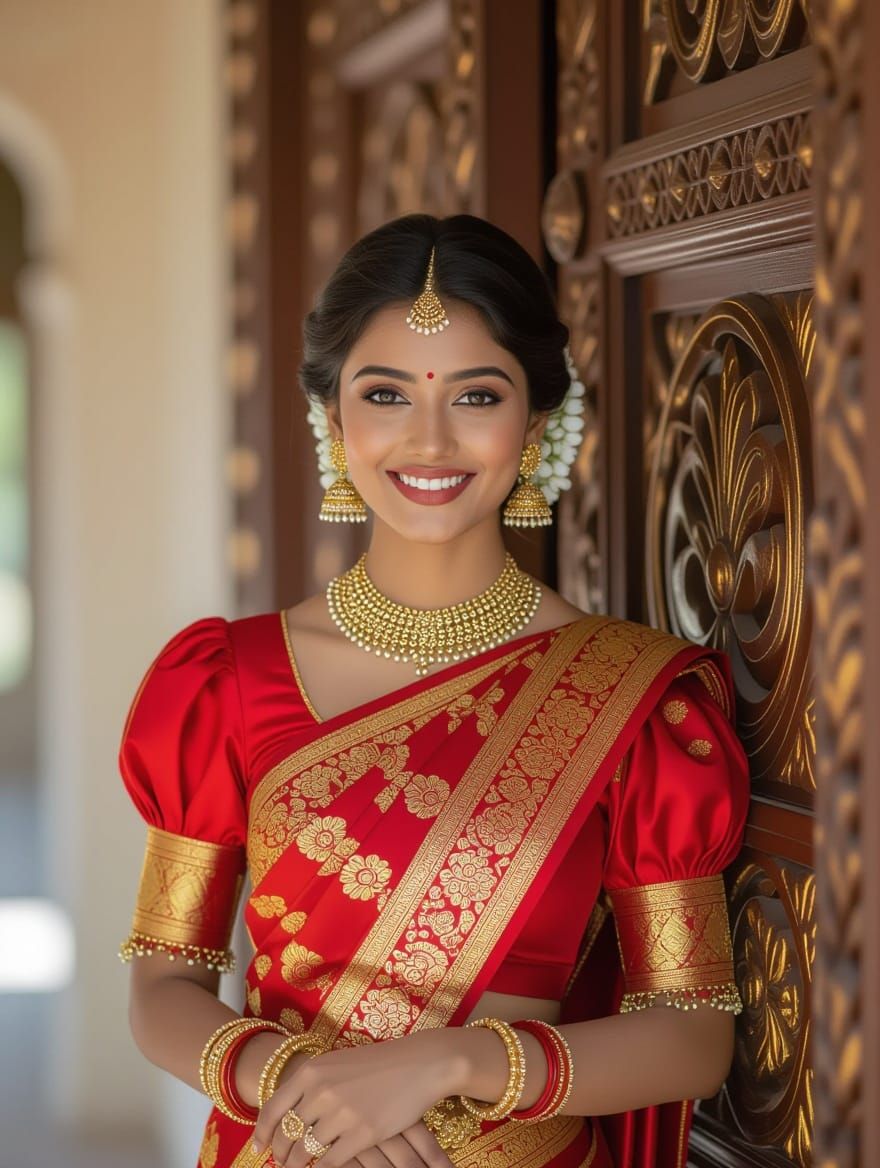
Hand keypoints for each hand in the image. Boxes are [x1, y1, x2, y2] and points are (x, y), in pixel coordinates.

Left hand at [251, 1030, 462, 1167]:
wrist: (418, 1064)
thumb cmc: (377, 1063)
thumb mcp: (338, 1063)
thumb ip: (313, 1083)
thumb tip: (289, 1110)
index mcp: (313, 1071)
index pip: (273, 1108)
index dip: (262, 1132)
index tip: (258, 1147)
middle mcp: (321, 1092)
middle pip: (288, 1134)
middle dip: (281, 1153)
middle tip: (281, 1162)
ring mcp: (341, 1114)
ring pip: (306, 1151)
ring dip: (298, 1164)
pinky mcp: (362, 1133)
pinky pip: (330, 1162)